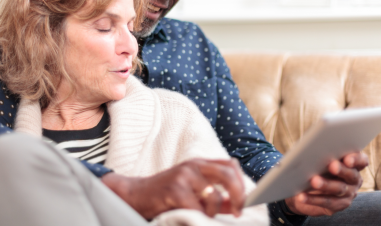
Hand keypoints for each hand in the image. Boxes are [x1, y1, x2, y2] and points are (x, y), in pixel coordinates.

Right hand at [101, 158, 245, 219]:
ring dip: (212, 211)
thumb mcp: (191, 192)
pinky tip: (189, 216)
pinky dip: (197, 216)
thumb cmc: (165, 196)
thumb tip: (235, 206)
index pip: (230, 165)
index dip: (241, 183)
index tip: (244, 201)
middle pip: (228, 174)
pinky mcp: (174, 188)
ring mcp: (183, 175)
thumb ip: (214, 198)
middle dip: (238, 195)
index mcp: (200, 163)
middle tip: (237, 212)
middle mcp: (193, 165)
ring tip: (202, 216)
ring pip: (213, 195)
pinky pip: (196, 207)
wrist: (135, 195)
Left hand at [285, 152, 367, 216]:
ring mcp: (349, 193)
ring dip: (326, 185)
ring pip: (339, 189)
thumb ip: (322, 155)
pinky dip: (313, 199)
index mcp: (353, 165)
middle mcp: (354, 180)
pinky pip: (327, 202)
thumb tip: (312, 150)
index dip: (356, 159)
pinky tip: (302, 196)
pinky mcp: (339, 205)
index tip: (347, 158)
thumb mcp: (321, 160)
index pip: (362, 160)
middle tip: (331, 165)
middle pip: (351, 175)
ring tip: (314, 181)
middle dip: (341, 170)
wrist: (306, 188)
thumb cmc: (316, 167)